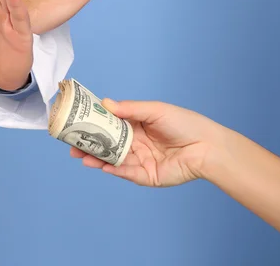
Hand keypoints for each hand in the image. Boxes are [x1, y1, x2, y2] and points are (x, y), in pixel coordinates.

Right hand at [71, 99, 227, 186]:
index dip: (93, 125)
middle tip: (72, 145)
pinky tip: (102, 166)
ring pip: (113, 160)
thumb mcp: (155, 110)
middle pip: (107, 144)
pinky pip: (127, 173)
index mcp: (137, 126)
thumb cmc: (185, 124)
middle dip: (89, 145)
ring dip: (96, 158)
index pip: (110, 125)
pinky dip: (114, 170)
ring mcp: (140, 160)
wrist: (207, 147)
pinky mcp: (147, 176)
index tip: (76, 123)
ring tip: (82, 156)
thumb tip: (105, 103)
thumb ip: (130, 109)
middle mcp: (136, 143)